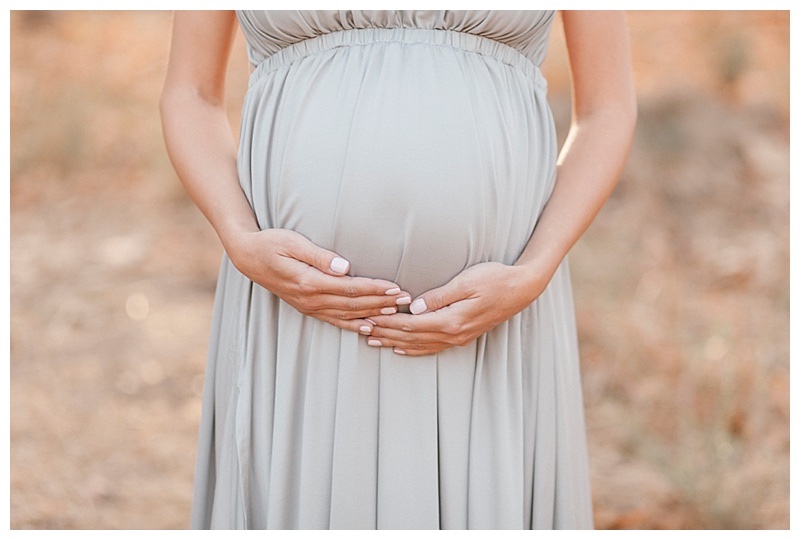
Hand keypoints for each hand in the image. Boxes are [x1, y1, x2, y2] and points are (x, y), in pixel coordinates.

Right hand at [226, 228, 410, 333]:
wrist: (248, 257)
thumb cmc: (271, 243)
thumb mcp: (293, 242)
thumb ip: (319, 256)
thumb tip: (344, 266)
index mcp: (309, 282)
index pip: (350, 288)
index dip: (375, 289)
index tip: (395, 287)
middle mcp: (310, 298)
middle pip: (353, 303)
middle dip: (381, 302)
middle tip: (406, 300)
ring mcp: (308, 306)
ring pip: (346, 314)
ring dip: (372, 314)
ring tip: (395, 313)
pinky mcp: (307, 307)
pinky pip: (333, 320)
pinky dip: (352, 325)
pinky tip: (368, 328)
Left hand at [365, 262, 545, 355]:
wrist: (522, 289)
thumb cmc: (495, 278)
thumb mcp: (466, 281)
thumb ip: (439, 296)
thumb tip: (414, 307)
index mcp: (451, 320)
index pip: (410, 324)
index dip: (386, 321)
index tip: (367, 318)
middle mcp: (453, 333)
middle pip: (410, 337)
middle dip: (384, 333)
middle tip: (360, 330)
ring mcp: (458, 337)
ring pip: (419, 345)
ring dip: (394, 342)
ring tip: (373, 341)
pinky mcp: (463, 335)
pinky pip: (433, 347)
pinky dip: (414, 349)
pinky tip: (402, 348)